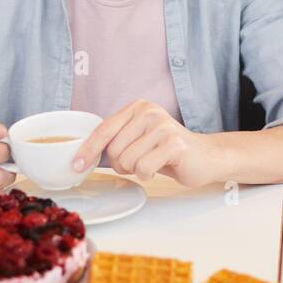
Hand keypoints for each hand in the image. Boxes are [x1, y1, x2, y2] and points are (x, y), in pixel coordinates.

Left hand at [73, 101, 220, 186]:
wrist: (205, 156)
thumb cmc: (167, 151)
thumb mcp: (139, 139)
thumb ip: (116, 140)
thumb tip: (83, 156)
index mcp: (137, 107)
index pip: (104, 129)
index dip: (88, 150)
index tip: (77, 165)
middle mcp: (149, 112)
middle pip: (113, 150)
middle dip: (122, 165)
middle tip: (141, 162)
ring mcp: (162, 126)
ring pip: (127, 161)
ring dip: (137, 171)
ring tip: (152, 163)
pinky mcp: (174, 143)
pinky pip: (144, 168)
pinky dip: (148, 175)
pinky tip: (161, 167)